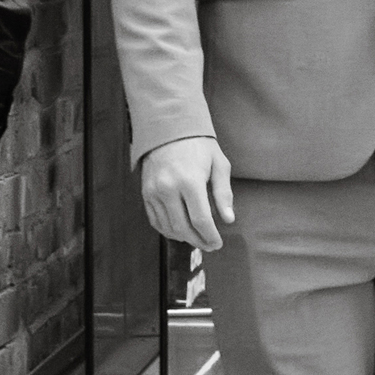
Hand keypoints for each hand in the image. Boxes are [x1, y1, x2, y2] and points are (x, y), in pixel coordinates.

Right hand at [139, 135, 237, 250]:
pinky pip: (156, 220)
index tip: (218, 243)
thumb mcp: (219, 164)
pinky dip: (168, 230)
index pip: (201, 220)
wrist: (168, 129)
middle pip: (183, 228)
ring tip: (197, 238)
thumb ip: (223, 193)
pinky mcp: (145, 193)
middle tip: (210, 245)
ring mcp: (154, 192)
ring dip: (184, 238)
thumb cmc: (199, 146)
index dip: (210, 236)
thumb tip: (228, 219)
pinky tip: (180, 231)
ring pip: (169, 227)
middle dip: (199, 241)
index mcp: (190, 181)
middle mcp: (169, 188)